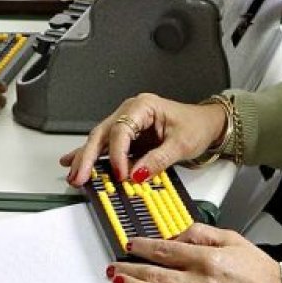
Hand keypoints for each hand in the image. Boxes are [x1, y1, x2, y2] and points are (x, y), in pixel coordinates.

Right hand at [59, 93, 227, 185]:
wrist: (207, 124)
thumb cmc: (196, 126)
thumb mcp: (181, 144)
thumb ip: (158, 160)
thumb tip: (137, 174)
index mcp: (143, 106)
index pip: (122, 131)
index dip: (118, 155)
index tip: (121, 175)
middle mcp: (131, 112)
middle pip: (103, 133)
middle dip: (88, 156)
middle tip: (79, 176)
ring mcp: (128, 123)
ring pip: (101, 140)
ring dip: (87, 158)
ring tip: (74, 174)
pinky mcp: (129, 136)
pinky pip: (107, 146)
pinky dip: (93, 156)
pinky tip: (74, 161)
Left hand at [110, 223, 281, 282]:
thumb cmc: (260, 273)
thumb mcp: (233, 239)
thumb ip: (201, 233)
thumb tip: (174, 234)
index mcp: (207, 259)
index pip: (166, 249)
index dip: (143, 246)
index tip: (131, 245)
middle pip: (157, 273)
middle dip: (132, 268)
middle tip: (115, 265)